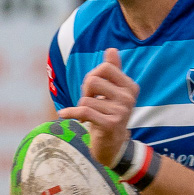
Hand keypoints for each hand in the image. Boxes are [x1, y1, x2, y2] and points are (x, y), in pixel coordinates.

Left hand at [58, 47, 137, 167]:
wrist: (113, 144)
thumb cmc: (109, 114)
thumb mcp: (112, 91)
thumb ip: (113, 71)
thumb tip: (111, 50)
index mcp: (130, 86)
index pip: (105, 67)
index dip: (93, 75)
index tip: (92, 90)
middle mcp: (128, 97)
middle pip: (93, 80)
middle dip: (84, 91)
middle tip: (88, 102)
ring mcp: (121, 111)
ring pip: (86, 98)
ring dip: (81, 106)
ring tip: (88, 115)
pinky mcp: (111, 124)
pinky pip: (84, 111)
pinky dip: (71, 113)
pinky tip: (63, 115)